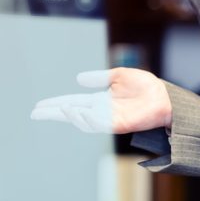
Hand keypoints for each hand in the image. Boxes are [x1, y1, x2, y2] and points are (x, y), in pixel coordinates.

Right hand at [30, 68, 171, 133]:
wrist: (165, 97)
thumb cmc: (146, 86)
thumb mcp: (118, 76)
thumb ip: (98, 78)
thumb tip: (78, 79)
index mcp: (99, 99)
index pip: (71, 101)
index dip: (55, 103)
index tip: (39, 105)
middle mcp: (100, 110)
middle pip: (70, 113)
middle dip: (53, 114)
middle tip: (34, 113)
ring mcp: (107, 119)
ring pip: (81, 121)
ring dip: (68, 115)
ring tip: (59, 109)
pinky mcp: (117, 124)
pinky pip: (96, 124)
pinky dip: (84, 119)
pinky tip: (75, 111)